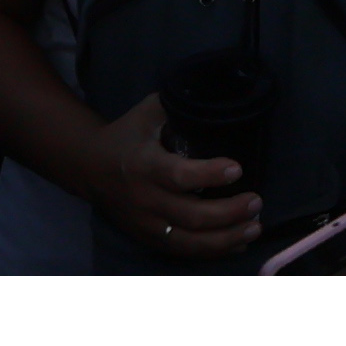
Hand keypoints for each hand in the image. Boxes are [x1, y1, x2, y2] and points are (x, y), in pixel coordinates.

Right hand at [86, 95, 260, 260]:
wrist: (89, 168)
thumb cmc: (127, 135)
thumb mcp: (148, 112)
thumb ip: (179, 104)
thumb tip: (217, 93)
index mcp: (145, 165)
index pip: (180, 176)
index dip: (210, 175)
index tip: (237, 169)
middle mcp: (146, 199)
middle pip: (192, 216)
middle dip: (229, 213)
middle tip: (256, 202)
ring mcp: (147, 224)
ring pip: (190, 242)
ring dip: (227, 239)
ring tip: (255, 228)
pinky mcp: (148, 239)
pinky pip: (183, 252)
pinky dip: (213, 251)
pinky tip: (237, 244)